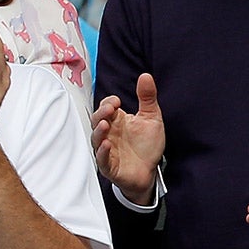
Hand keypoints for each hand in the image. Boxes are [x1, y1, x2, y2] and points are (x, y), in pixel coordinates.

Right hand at [91, 72, 164, 205]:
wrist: (150, 172)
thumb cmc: (147, 146)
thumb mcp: (151, 118)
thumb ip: (147, 98)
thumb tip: (146, 76)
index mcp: (116, 121)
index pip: (105, 108)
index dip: (108, 104)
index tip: (118, 102)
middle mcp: (109, 134)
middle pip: (97, 120)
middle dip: (101, 114)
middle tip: (110, 110)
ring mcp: (107, 150)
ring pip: (96, 139)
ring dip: (99, 132)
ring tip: (105, 125)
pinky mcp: (109, 166)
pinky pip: (102, 159)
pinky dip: (102, 152)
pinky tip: (107, 145)